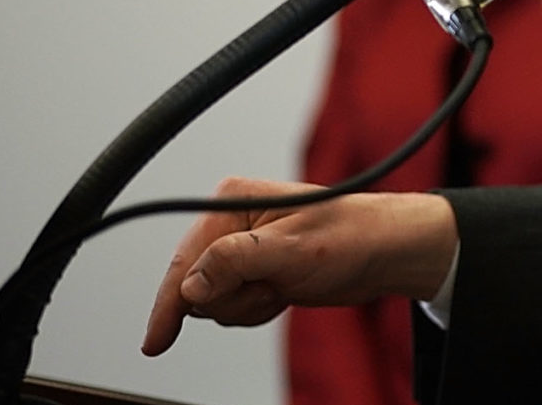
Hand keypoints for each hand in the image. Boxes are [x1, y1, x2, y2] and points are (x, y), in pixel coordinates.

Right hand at [141, 178, 457, 354]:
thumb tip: (191, 285)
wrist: (385, 254)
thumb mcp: (291, 249)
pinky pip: (233, 306)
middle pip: (194, 285)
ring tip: (282, 287)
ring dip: (246, 305)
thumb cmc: (351, 237)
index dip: (171, 301)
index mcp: (231, 202)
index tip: (156, 339)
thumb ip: (235, 262)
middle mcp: (231, 224)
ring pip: (213, 301)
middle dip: (231, 298)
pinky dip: (256, 309)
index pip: (184, 259)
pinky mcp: (254, 272)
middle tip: (270, 287)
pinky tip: (283, 294)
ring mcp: (241, 250)